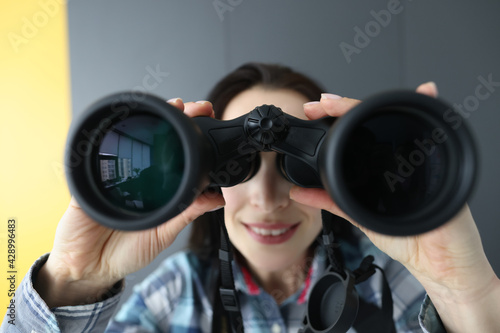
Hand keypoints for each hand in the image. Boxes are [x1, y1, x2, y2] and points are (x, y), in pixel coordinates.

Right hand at [35, 100, 224, 307]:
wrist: (91, 268)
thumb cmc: (128, 251)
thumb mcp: (165, 232)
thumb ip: (188, 212)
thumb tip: (218, 197)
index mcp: (157, 187)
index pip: (176, 155)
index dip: (191, 138)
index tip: (207, 121)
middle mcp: (136, 176)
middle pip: (156, 140)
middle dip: (177, 119)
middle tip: (194, 107)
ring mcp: (112, 175)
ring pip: (131, 139)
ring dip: (153, 119)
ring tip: (173, 107)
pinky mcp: (88, 181)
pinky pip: (95, 158)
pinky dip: (107, 138)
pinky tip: (125, 123)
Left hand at [290, 83, 499, 331]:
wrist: (441, 264)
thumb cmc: (408, 240)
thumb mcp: (360, 217)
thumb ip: (331, 202)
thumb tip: (298, 192)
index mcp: (380, 168)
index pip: (355, 136)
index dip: (336, 120)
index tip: (314, 110)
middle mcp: (401, 157)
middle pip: (376, 121)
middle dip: (349, 106)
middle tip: (324, 102)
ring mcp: (422, 157)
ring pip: (402, 119)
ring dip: (383, 102)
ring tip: (352, 100)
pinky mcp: (443, 163)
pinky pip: (434, 133)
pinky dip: (430, 106)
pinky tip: (424, 91)